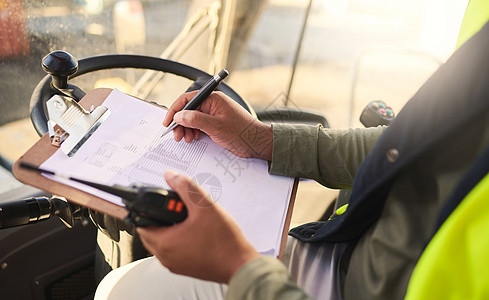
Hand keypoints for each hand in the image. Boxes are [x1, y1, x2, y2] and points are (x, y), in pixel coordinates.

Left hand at [137, 170, 259, 282]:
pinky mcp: (185, 268)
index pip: (141, 223)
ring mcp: (175, 264)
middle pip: (150, 233)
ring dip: (167, 229)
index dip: (145, 208)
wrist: (240, 265)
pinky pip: (173, 251)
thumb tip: (171, 176)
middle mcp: (166, 257)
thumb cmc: (224, 242)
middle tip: (173, 207)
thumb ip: (185, 187)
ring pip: (161, 242)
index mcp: (165, 243)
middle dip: (157, 218)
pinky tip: (193, 231)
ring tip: (185, 218)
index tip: (154, 201)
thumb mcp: (204, 206)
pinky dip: (176, 239)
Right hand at [163, 91, 272, 160]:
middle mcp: (212, 104)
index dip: (175, 110)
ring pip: (192, 119)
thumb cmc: (242, 132)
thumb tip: (179, 116)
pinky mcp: (215, 124)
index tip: (167, 122)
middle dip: (180, 122)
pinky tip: (193, 138)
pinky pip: (199, 125)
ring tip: (186, 139)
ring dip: (186, 128)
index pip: (187, 99)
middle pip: (188, 110)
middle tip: (176, 135)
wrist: (257, 143)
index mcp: (213, 99)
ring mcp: (214, 114)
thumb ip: (195, 119)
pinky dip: (194, 132)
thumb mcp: (215, 127)